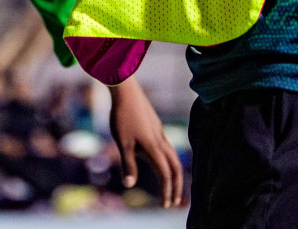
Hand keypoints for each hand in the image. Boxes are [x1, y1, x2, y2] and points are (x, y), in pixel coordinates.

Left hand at [108, 78, 183, 207]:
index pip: (165, 173)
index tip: (165, 205)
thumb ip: (128, 164)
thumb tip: (129, 185)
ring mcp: (160, 133)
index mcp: (154, 146)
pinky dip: (170, 161)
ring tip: (171, 185)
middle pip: (175, 167)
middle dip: (175, 186)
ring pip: (173, 156)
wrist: (126, 91)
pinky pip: (168, 148)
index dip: (166, 191)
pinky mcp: (156, 127)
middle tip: (173, 202)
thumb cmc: (122, 117)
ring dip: (174, 173)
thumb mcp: (122, 143)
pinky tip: (162, 162)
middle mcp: (161, 140)